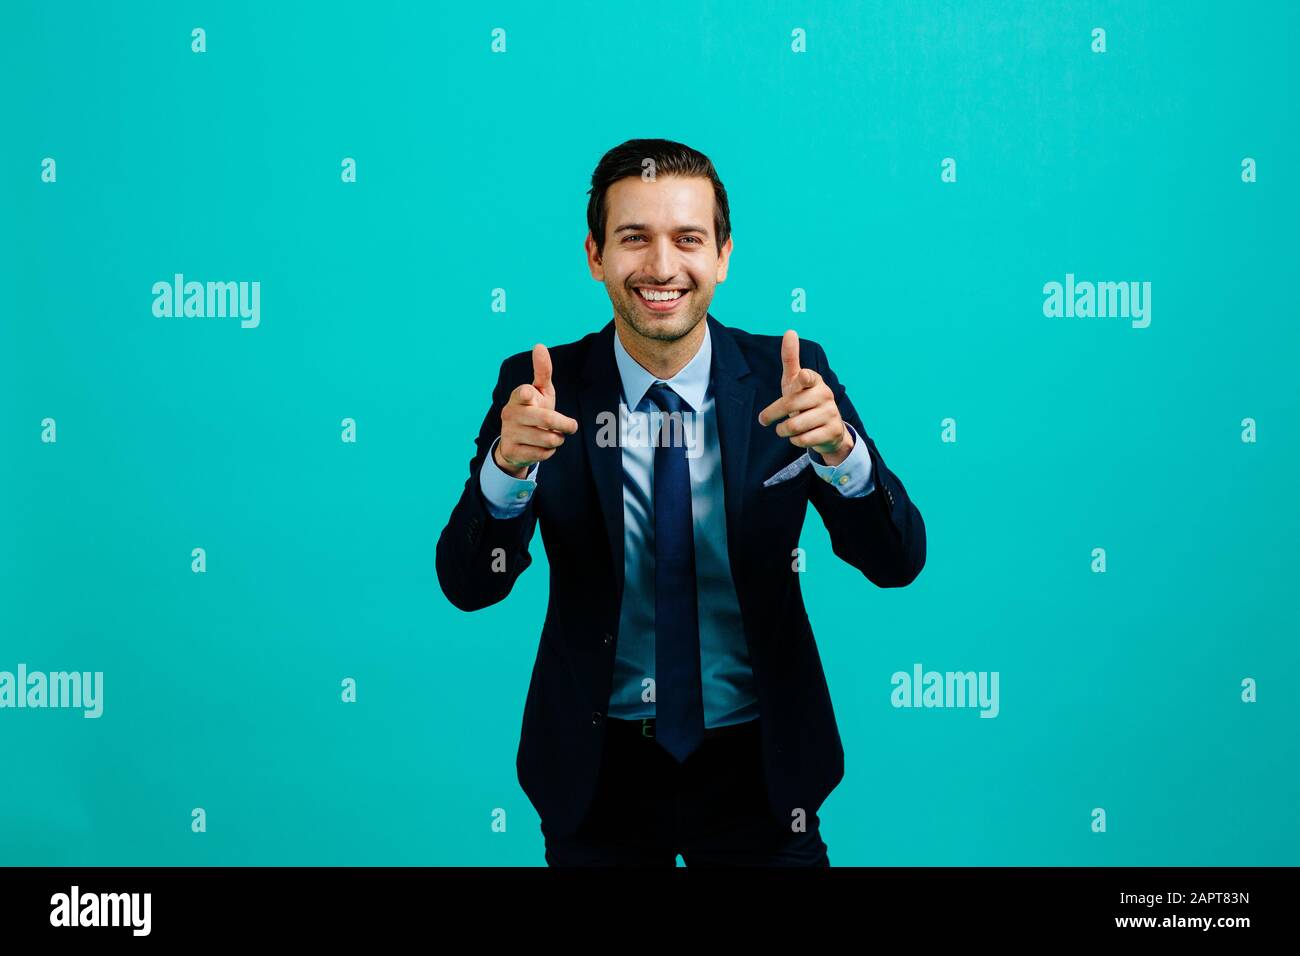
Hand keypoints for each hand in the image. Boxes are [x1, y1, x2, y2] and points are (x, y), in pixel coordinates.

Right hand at [495, 344, 579, 478]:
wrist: (514, 444)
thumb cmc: (533, 411)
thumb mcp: (540, 392)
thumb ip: (542, 371)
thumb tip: (539, 346)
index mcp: (518, 397)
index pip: (523, 393)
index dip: (527, 394)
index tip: (529, 393)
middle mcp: (510, 413)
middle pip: (546, 419)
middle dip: (564, 424)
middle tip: (572, 426)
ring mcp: (509, 433)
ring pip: (547, 438)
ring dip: (557, 439)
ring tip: (554, 436)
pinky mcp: (511, 451)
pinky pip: (542, 453)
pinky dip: (548, 452)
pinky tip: (542, 447)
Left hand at [757, 330, 852, 466]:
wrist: (828, 429)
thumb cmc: (805, 400)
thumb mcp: (795, 381)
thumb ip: (791, 359)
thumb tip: (790, 331)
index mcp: (814, 380)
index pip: (807, 378)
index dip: (803, 379)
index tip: (802, 377)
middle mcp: (825, 394)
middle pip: (790, 405)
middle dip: (773, 414)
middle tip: (765, 419)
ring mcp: (831, 413)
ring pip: (795, 425)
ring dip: (783, 430)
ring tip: (783, 429)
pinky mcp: (832, 431)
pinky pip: (804, 440)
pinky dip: (795, 440)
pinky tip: (798, 437)